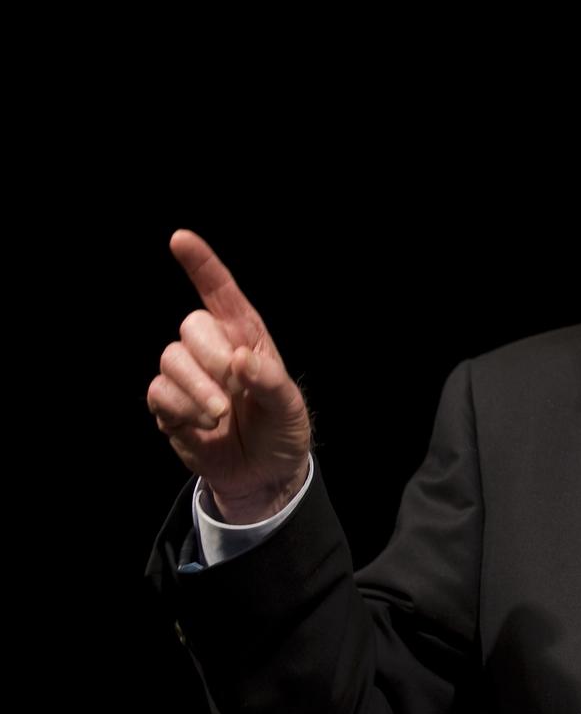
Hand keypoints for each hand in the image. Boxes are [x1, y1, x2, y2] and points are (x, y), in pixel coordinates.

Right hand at [148, 229, 311, 523]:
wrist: (263, 474)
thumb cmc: (281, 430)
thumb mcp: (289, 407)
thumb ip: (270, 381)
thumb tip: (241, 359)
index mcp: (247, 337)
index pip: (221, 292)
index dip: (202, 264)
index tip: (181, 238)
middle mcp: (214, 349)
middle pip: (191, 325)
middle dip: (209, 356)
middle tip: (232, 387)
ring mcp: (189, 376)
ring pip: (170, 358)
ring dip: (195, 388)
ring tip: (220, 415)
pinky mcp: (169, 404)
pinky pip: (158, 393)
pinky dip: (180, 410)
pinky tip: (202, 426)